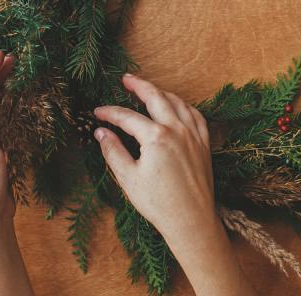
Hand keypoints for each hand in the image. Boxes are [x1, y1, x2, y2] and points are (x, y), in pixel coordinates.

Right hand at [95, 74, 252, 295]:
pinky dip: (183, 106)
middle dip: (139, 85)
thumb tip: (101, 132)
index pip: (127, 117)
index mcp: (156, 136)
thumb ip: (113, 151)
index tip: (97, 112)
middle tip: (126, 79)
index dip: (109, 113)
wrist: (191, 220)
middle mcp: (177, 129)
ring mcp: (193, 134)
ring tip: (148, 90)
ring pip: (177, 102)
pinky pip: (195, 115)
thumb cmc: (158, 203)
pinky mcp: (204, 143)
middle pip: (156, 96)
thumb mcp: (127, 178)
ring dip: (161, 92)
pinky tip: (177, 106)